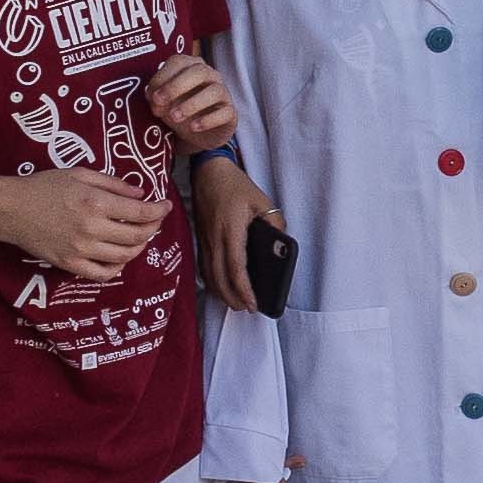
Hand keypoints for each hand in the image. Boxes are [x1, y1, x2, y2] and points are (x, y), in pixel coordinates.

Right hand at [0, 165, 168, 278]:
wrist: (11, 209)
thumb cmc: (44, 186)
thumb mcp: (80, 174)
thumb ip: (113, 183)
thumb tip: (140, 193)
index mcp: (96, 202)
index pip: (140, 211)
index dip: (159, 210)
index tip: (166, 206)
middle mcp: (92, 228)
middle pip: (138, 235)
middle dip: (153, 227)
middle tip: (155, 220)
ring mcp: (81, 250)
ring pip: (124, 256)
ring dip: (139, 247)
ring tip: (140, 236)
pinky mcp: (70, 264)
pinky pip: (102, 274)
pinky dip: (117, 268)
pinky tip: (120, 257)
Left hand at [146, 51, 239, 154]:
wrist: (196, 134)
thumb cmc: (178, 109)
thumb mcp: (163, 103)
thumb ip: (157, 98)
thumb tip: (155, 100)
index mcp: (190, 67)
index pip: (179, 62)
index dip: (163, 77)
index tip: (152, 96)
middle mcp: (210, 76)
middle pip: (199, 71)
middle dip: (176, 86)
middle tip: (159, 102)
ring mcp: (223, 93)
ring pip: (214, 91)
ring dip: (192, 104)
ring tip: (175, 117)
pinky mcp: (230, 113)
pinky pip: (225, 112)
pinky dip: (208, 120)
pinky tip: (193, 127)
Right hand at [193, 155, 276, 307]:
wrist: (207, 172)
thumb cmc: (234, 185)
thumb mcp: (261, 200)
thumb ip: (274, 221)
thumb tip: (281, 244)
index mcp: (231, 230)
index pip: (236, 268)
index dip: (244, 290)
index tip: (253, 303)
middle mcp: (215, 239)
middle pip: (220, 278)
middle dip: (232, 298)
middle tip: (246, 309)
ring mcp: (205, 241)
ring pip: (210, 275)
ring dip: (221, 293)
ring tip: (235, 303)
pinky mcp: (201, 240)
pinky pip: (204, 267)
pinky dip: (212, 282)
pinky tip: (221, 287)